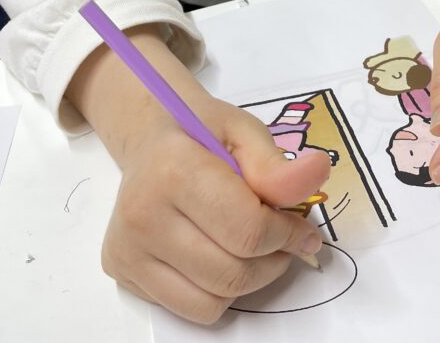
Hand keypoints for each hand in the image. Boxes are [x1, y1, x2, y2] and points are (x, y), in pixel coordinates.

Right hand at [65, 27, 330, 324]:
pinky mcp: (122, 271)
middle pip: (231, 273)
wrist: (151, 137)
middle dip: (273, 261)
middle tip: (284, 238)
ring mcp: (127, 248)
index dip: (288, 234)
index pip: (246, 230)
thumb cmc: (202, 131)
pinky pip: (191, 308)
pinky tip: (220, 255)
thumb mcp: (245, 132)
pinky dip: (219, 292)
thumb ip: (277, 164)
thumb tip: (318, 174)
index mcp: (174, 169)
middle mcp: (142, 214)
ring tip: (253, 245)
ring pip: (213, 300)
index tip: (304, 228)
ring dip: (249, 280)